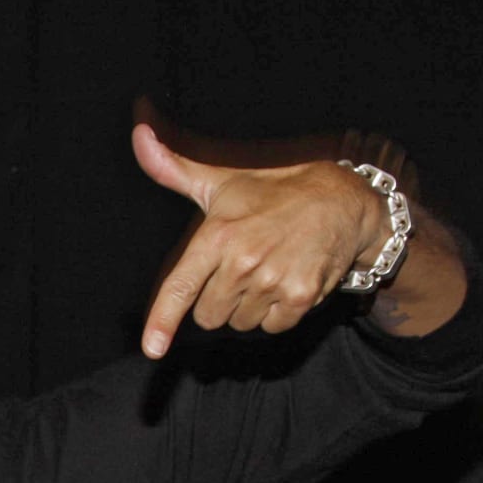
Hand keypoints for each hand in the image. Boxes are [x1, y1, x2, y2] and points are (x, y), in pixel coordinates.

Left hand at [134, 118, 388, 357]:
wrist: (343, 202)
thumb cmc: (274, 191)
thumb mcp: (223, 180)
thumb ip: (174, 169)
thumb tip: (138, 134)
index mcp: (218, 235)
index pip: (181, 287)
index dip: (163, 321)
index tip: (153, 348)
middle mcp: (243, 261)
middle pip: (208, 315)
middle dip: (217, 299)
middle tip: (241, 267)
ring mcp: (273, 281)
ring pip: (239, 322)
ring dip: (248, 305)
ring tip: (267, 269)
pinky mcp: (301, 297)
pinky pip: (271, 327)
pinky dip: (276, 313)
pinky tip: (286, 280)